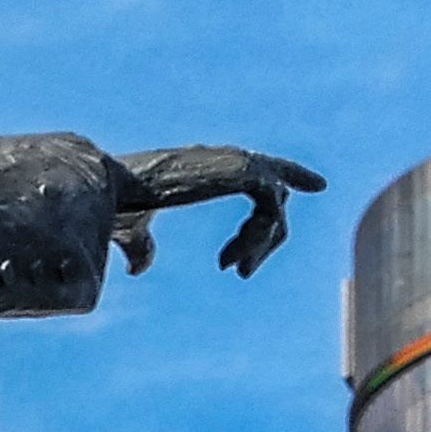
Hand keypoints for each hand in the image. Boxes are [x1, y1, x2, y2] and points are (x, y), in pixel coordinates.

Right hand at [102, 146, 328, 278]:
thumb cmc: (118, 205)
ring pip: (276, 205)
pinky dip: (257, 239)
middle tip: (242, 272)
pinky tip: (230, 262)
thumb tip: (139, 268)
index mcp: (208, 165)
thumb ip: (142, 246)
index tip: (318, 185)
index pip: (262, 166)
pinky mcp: (242, 172)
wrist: (112, 189)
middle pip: (277, 188)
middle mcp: (227, 158)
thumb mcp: (133, 230)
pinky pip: (271, 210)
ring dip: (258, 245)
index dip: (290, 173)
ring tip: (237, 270)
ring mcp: (238, 161)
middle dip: (270, 233)